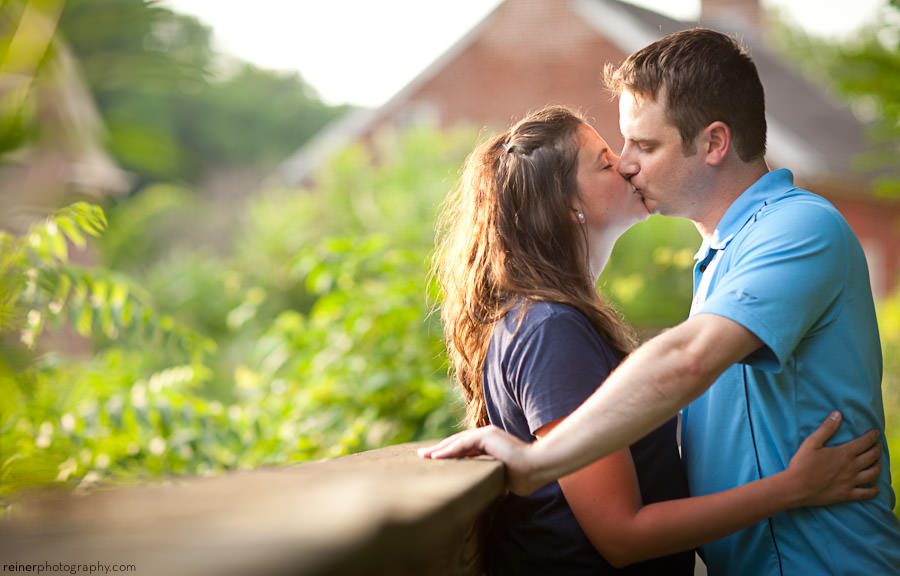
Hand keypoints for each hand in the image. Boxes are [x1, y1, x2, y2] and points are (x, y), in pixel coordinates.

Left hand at [418, 425, 544, 494]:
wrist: (537, 467)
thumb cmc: (524, 476)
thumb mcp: (501, 477)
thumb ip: (491, 478)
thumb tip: (482, 491)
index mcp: (490, 446)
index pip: (464, 449)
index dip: (449, 454)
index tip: (435, 461)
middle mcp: (486, 437)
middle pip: (457, 443)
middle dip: (439, 450)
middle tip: (423, 455)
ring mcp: (486, 434)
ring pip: (457, 442)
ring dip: (439, 450)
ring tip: (424, 456)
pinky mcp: (486, 435)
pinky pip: (462, 444)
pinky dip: (448, 451)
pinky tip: (436, 457)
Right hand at [785, 411, 880, 507]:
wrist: (796, 487)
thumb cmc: (802, 464)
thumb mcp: (811, 442)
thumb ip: (826, 428)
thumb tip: (838, 414)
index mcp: (844, 453)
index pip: (865, 442)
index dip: (872, 436)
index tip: (875, 432)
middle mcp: (852, 467)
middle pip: (872, 456)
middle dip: (877, 448)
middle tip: (877, 445)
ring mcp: (851, 482)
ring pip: (873, 473)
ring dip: (878, 466)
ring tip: (877, 462)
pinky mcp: (847, 494)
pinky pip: (866, 493)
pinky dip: (873, 490)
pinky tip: (875, 488)